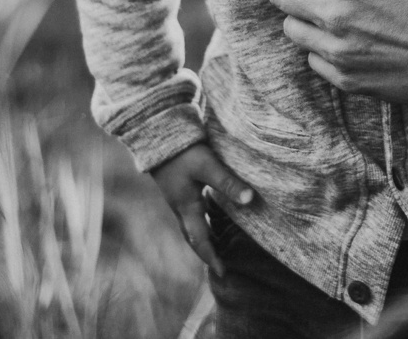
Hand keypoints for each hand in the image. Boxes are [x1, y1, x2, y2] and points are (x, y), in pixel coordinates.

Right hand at [149, 142, 255, 276]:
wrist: (156, 136)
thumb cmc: (182, 152)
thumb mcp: (207, 166)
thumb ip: (228, 182)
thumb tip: (250, 200)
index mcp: (187, 208)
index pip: (200, 240)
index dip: (211, 257)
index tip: (223, 272)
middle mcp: (180, 208)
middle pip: (193, 237)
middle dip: (206, 251)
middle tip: (220, 264)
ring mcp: (177, 199)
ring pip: (191, 225)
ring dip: (204, 237)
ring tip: (219, 244)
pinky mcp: (177, 189)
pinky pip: (190, 213)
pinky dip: (201, 221)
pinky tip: (210, 214)